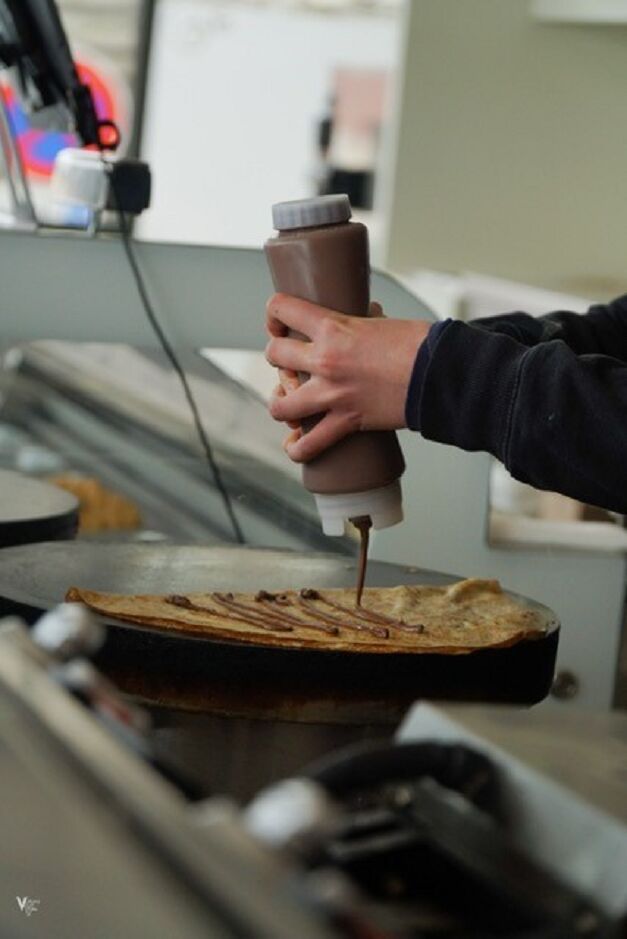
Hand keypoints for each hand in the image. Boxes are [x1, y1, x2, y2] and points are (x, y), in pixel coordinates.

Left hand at [265, 293, 430, 462]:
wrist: (441, 374)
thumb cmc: (420, 344)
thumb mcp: (381, 322)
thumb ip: (360, 323)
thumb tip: (363, 319)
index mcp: (333, 328)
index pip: (281, 309)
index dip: (274, 314)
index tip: (279, 323)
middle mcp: (325, 360)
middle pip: (275, 354)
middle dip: (278, 357)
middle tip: (290, 362)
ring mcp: (333, 394)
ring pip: (280, 404)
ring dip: (279, 402)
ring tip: (286, 402)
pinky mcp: (346, 422)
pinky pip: (309, 444)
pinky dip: (298, 448)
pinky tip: (295, 444)